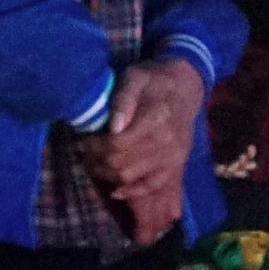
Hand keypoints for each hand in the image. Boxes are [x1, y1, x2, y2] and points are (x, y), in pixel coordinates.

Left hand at [83, 58, 204, 238]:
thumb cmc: (154, 80)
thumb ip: (123, 100)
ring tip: (94, 163)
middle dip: (96, 160)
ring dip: (108, 175)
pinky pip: (153, 186)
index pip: (117, 144)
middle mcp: (167, 142)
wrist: (186, 87)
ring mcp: (173, 156)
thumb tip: (113, 127)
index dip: (94, 146)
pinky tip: (115, 190)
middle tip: (83, 152)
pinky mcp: (176, 164)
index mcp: (156, 119)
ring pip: (132, 177)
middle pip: (122, 163)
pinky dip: (133, 191)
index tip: (82, 140)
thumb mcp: (135, 77)